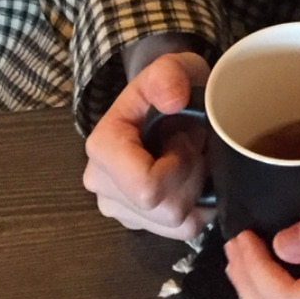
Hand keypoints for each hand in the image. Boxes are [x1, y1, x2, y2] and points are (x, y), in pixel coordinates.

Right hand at [82, 48, 211, 238]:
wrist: (166, 102)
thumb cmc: (169, 86)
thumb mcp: (172, 67)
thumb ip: (168, 75)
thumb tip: (173, 101)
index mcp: (103, 148)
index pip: (147, 188)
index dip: (180, 164)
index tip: (184, 135)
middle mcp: (102, 185)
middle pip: (166, 208)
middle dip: (192, 175)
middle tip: (191, 143)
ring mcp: (119, 209)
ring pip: (177, 223)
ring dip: (196, 189)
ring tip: (190, 157)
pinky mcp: (138, 223)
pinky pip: (181, 231)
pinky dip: (197, 205)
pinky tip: (190, 176)